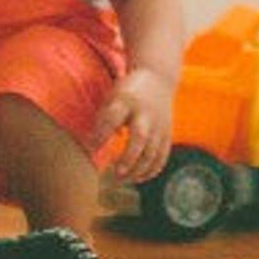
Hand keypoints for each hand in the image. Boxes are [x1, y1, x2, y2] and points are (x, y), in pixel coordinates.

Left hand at [90, 67, 176, 184]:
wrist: (158, 78)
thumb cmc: (127, 93)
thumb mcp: (112, 98)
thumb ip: (103, 121)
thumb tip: (92, 149)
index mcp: (127, 100)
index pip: (113, 117)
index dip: (101, 134)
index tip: (91, 149)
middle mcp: (145, 113)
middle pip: (139, 137)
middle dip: (128, 157)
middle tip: (115, 173)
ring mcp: (159, 125)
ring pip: (152, 152)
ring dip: (138, 170)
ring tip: (121, 179)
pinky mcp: (167, 134)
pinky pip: (161, 156)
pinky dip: (151, 170)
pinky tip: (137, 178)